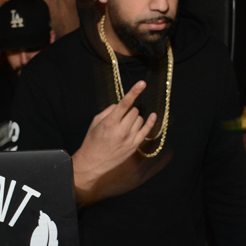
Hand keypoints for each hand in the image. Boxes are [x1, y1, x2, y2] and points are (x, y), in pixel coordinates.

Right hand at [72, 81, 156, 205]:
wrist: (93, 162)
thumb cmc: (92, 141)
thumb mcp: (95, 122)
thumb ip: (109, 111)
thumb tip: (120, 104)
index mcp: (110, 123)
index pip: (124, 104)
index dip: (134, 92)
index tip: (142, 83)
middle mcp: (121, 131)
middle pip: (134, 111)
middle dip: (129, 109)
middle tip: (121, 115)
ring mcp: (130, 139)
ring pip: (140, 119)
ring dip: (134, 117)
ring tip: (126, 123)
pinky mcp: (134, 146)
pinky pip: (146, 130)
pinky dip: (150, 122)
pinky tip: (153, 115)